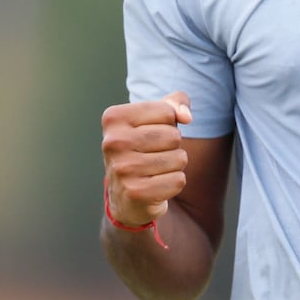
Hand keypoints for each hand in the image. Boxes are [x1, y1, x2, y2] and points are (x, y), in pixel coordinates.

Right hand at [101, 92, 191, 228]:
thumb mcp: (154, 119)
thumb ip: (175, 104)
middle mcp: (113, 142)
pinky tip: (157, 186)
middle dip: (173, 146)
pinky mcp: (136, 192)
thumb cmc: (143, 148)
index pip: (167, 111)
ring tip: (155, 170)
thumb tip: (186, 117)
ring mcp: (122, 169)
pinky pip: (178, 180)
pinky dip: (174, 184)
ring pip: (179, 158)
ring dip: (175, 165)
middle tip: (153, 155)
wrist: (124, 195)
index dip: (169, 123)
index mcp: (113, 118)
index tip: (151, 133)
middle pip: (174, 136)